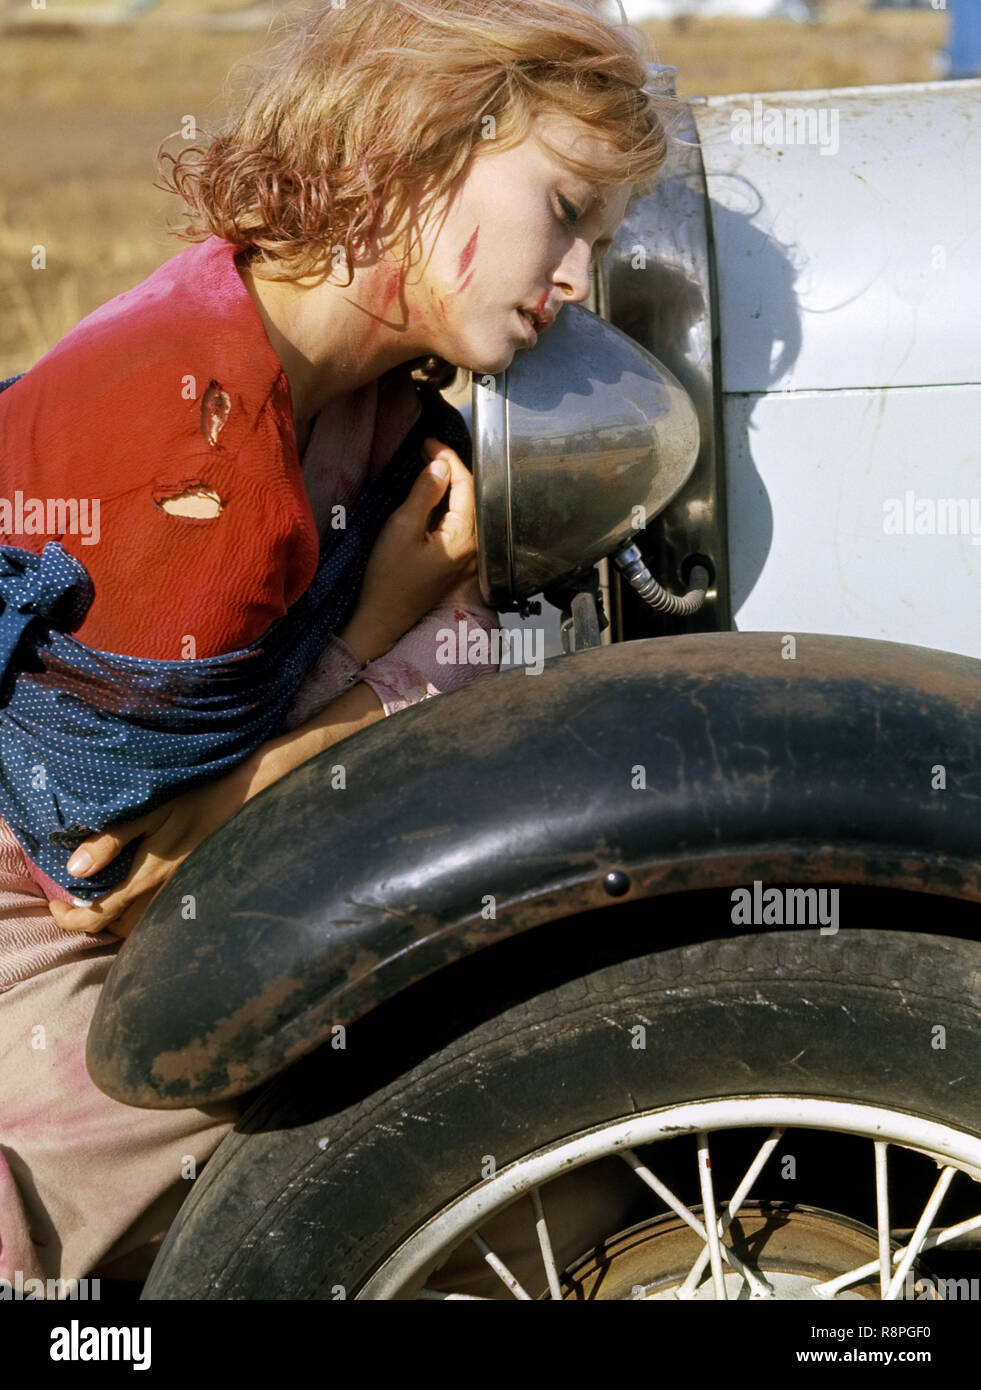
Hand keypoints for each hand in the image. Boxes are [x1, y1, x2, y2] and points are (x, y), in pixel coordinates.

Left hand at [46, 759, 254, 939]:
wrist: (240, 797)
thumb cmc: (191, 799)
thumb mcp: (146, 813)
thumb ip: (110, 841)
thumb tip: (73, 870)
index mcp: (146, 878)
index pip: (99, 917)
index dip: (70, 919)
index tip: (53, 902)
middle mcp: (162, 894)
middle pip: (117, 928)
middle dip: (89, 922)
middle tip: (71, 901)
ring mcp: (179, 893)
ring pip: (139, 926)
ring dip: (114, 920)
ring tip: (99, 899)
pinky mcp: (190, 885)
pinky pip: (157, 914)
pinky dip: (137, 913)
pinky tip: (133, 893)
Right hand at [338, 438, 476, 664]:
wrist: (383, 618)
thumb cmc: (388, 578)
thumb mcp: (402, 528)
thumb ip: (424, 494)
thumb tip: (441, 466)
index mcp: (465, 538)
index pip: (467, 485)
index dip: (449, 458)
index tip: (428, 443)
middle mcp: (474, 547)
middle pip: (472, 496)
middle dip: (452, 468)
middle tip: (427, 450)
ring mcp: (468, 556)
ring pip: (466, 508)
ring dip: (449, 485)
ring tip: (429, 465)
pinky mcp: (457, 561)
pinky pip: (459, 523)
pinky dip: (447, 503)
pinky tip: (431, 493)